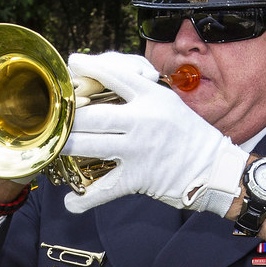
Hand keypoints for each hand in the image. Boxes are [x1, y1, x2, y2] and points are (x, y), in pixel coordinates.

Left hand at [61, 52, 247, 214]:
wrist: (215, 168)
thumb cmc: (189, 134)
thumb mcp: (168, 102)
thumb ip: (139, 91)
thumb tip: (105, 79)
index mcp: (152, 96)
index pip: (115, 74)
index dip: (89, 67)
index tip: (72, 63)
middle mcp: (143, 120)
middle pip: (92, 115)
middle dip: (66, 117)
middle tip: (50, 117)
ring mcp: (139, 150)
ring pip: (90, 146)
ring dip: (64, 147)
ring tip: (51, 147)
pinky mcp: (138, 177)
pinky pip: (104, 189)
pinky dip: (85, 199)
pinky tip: (71, 202)